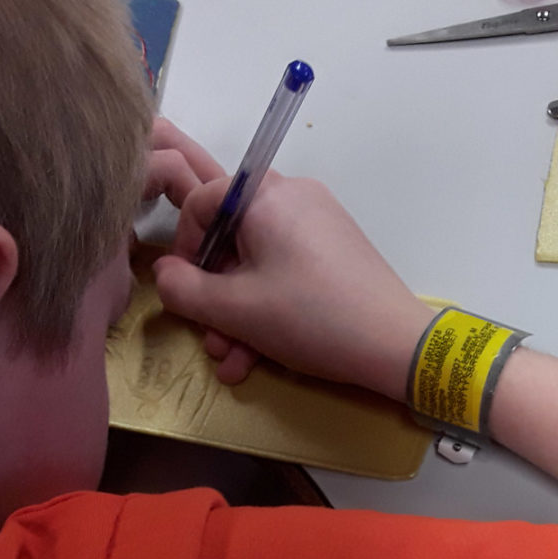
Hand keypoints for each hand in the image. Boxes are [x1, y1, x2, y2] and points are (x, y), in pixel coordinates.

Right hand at [153, 172, 434, 401]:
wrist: (393, 343)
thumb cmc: (308, 316)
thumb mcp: (234, 309)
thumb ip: (183, 289)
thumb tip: (163, 273)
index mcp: (265, 196)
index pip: (201, 201)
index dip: (183, 247)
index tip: (184, 288)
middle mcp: (293, 197)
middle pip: (231, 239)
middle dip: (214, 298)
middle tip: (210, 341)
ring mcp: (319, 224)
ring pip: (258, 264)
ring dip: (238, 315)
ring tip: (233, 362)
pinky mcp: (335, 251)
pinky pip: (286, 271)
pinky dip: (269, 309)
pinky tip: (257, 358)